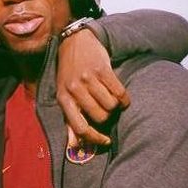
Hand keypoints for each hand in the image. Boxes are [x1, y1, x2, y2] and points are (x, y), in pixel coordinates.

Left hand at [57, 28, 129, 144]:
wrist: (74, 42)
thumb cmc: (69, 74)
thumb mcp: (65, 96)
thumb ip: (70, 121)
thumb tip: (74, 146)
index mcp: (64, 99)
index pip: (79, 127)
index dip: (94, 138)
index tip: (106, 141)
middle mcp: (74, 89)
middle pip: (100, 117)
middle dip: (107, 116)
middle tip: (105, 109)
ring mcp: (88, 79)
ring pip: (110, 106)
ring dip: (115, 106)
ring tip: (111, 99)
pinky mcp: (102, 69)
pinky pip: (119, 92)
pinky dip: (124, 98)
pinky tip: (122, 97)